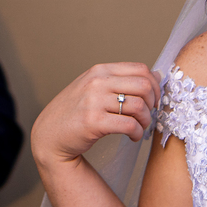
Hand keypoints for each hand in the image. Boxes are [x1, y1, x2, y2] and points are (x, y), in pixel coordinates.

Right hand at [31, 62, 160, 173]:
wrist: (49, 136)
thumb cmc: (74, 113)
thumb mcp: (93, 88)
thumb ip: (120, 80)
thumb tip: (157, 76)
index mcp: (99, 70)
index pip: (140, 69)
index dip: (154, 85)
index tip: (154, 99)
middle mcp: (97, 82)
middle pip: (144, 86)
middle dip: (153, 103)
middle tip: (149, 114)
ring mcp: (94, 101)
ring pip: (139, 106)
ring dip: (146, 121)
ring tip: (140, 127)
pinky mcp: (93, 122)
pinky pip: (129, 125)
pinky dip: (137, 133)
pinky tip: (133, 136)